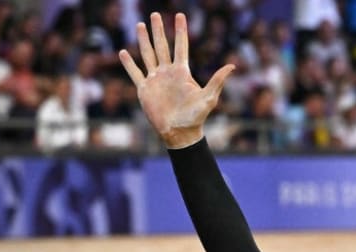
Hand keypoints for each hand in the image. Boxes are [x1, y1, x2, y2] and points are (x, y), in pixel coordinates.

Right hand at [120, 13, 233, 148]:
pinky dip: (128, 64)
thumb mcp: (209, 98)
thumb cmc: (196, 117)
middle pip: (161, 46)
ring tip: (140, 25)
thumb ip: (218, 81)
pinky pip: (135, 73)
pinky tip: (123, 52)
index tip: (179, 15)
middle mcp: (167, 72)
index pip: (181, 46)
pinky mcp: (144, 90)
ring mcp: (155, 80)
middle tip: (154, 14)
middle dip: (158, 30)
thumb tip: (232, 66)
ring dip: (143, 40)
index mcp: (182, 72)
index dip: (180, 31)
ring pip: (148, 54)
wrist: (179, 133)